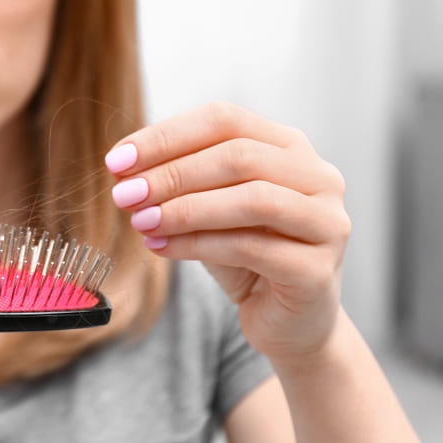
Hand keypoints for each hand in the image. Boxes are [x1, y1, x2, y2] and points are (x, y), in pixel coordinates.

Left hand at [105, 102, 350, 361]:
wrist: (288, 322)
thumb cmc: (245, 257)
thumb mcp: (207, 209)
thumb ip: (176, 183)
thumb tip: (121, 167)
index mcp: (289, 147)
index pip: (224, 120)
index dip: (166, 136)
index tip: (116, 159)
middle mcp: (318, 177)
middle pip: (237, 156)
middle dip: (171, 173)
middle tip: (123, 193)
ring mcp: (326, 222)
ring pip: (251, 200)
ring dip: (184, 209)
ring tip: (139, 221)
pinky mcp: (317, 269)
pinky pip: (250, 248)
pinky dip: (196, 245)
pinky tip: (159, 248)